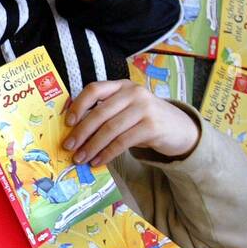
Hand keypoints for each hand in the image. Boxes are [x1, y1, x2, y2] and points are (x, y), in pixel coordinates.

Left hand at [63, 79, 199, 167]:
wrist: (179, 128)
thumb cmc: (143, 119)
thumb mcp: (125, 109)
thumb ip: (104, 113)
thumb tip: (73, 132)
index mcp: (121, 86)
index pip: (94, 89)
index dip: (78, 105)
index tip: (67, 122)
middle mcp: (133, 93)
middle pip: (99, 113)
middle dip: (81, 132)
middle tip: (68, 147)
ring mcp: (145, 108)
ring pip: (110, 129)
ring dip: (92, 146)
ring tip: (80, 158)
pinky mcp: (152, 126)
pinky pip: (122, 142)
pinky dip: (107, 153)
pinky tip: (98, 161)